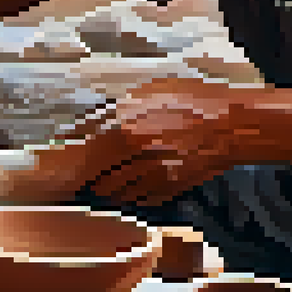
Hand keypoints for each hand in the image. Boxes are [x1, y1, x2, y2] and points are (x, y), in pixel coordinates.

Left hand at [66, 77, 253, 208]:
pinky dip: (130, 197)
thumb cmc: (194, 100)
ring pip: (117, 192)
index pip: (86, 147)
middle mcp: (138, 156)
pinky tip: (128, 190)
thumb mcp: (152, 91)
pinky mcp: (170, 189)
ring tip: (101, 184)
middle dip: (87, 177)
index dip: (70, 154)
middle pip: (99, 177)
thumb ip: (121, 107)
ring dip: (107, 189)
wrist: (233, 125)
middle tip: (78, 175)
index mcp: (130, 127)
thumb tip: (94, 119)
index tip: (58, 155)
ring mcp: (155, 176)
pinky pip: (140, 200)